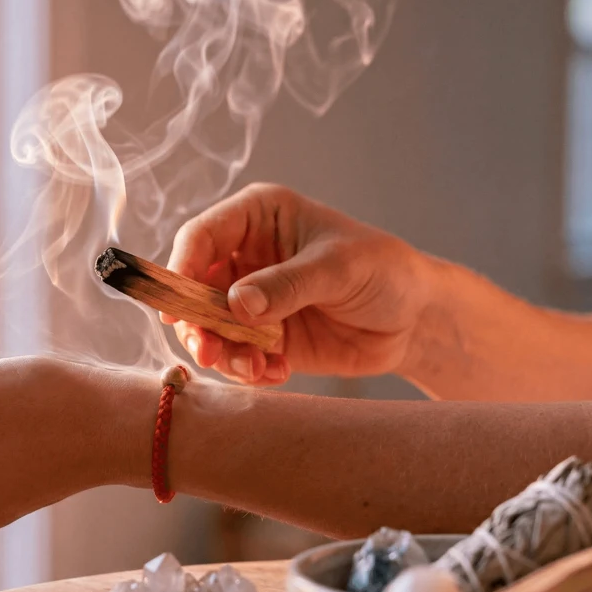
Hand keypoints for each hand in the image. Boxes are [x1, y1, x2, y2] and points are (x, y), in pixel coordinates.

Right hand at [165, 183, 434, 384]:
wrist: (414, 318)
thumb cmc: (383, 270)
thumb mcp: (338, 268)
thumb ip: (287, 285)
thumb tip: (237, 304)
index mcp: (257, 218)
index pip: (201, 237)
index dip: (181, 269)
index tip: (178, 307)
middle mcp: (245, 257)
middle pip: (193, 289)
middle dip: (197, 324)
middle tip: (211, 351)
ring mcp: (250, 300)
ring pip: (208, 328)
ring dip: (222, 353)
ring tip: (253, 369)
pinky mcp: (262, 337)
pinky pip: (235, 356)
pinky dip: (247, 370)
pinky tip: (277, 373)